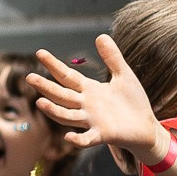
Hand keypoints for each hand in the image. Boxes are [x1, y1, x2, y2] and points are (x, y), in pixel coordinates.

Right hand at [29, 35, 169, 164]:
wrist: (147, 127)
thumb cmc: (134, 103)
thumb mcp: (124, 75)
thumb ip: (112, 57)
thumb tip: (100, 35)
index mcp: (89, 90)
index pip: (66, 76)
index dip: (53, 65)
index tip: (39, 53)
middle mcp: (86, 105)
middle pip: (61, 95)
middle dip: (45, 87)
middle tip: (29, 77)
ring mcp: (92, 121)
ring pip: (68, 115)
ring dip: (54, 110)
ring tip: (40, 102)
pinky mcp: (102, 135)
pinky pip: (87, 138)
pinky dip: (78, 139)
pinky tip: (69, 136)